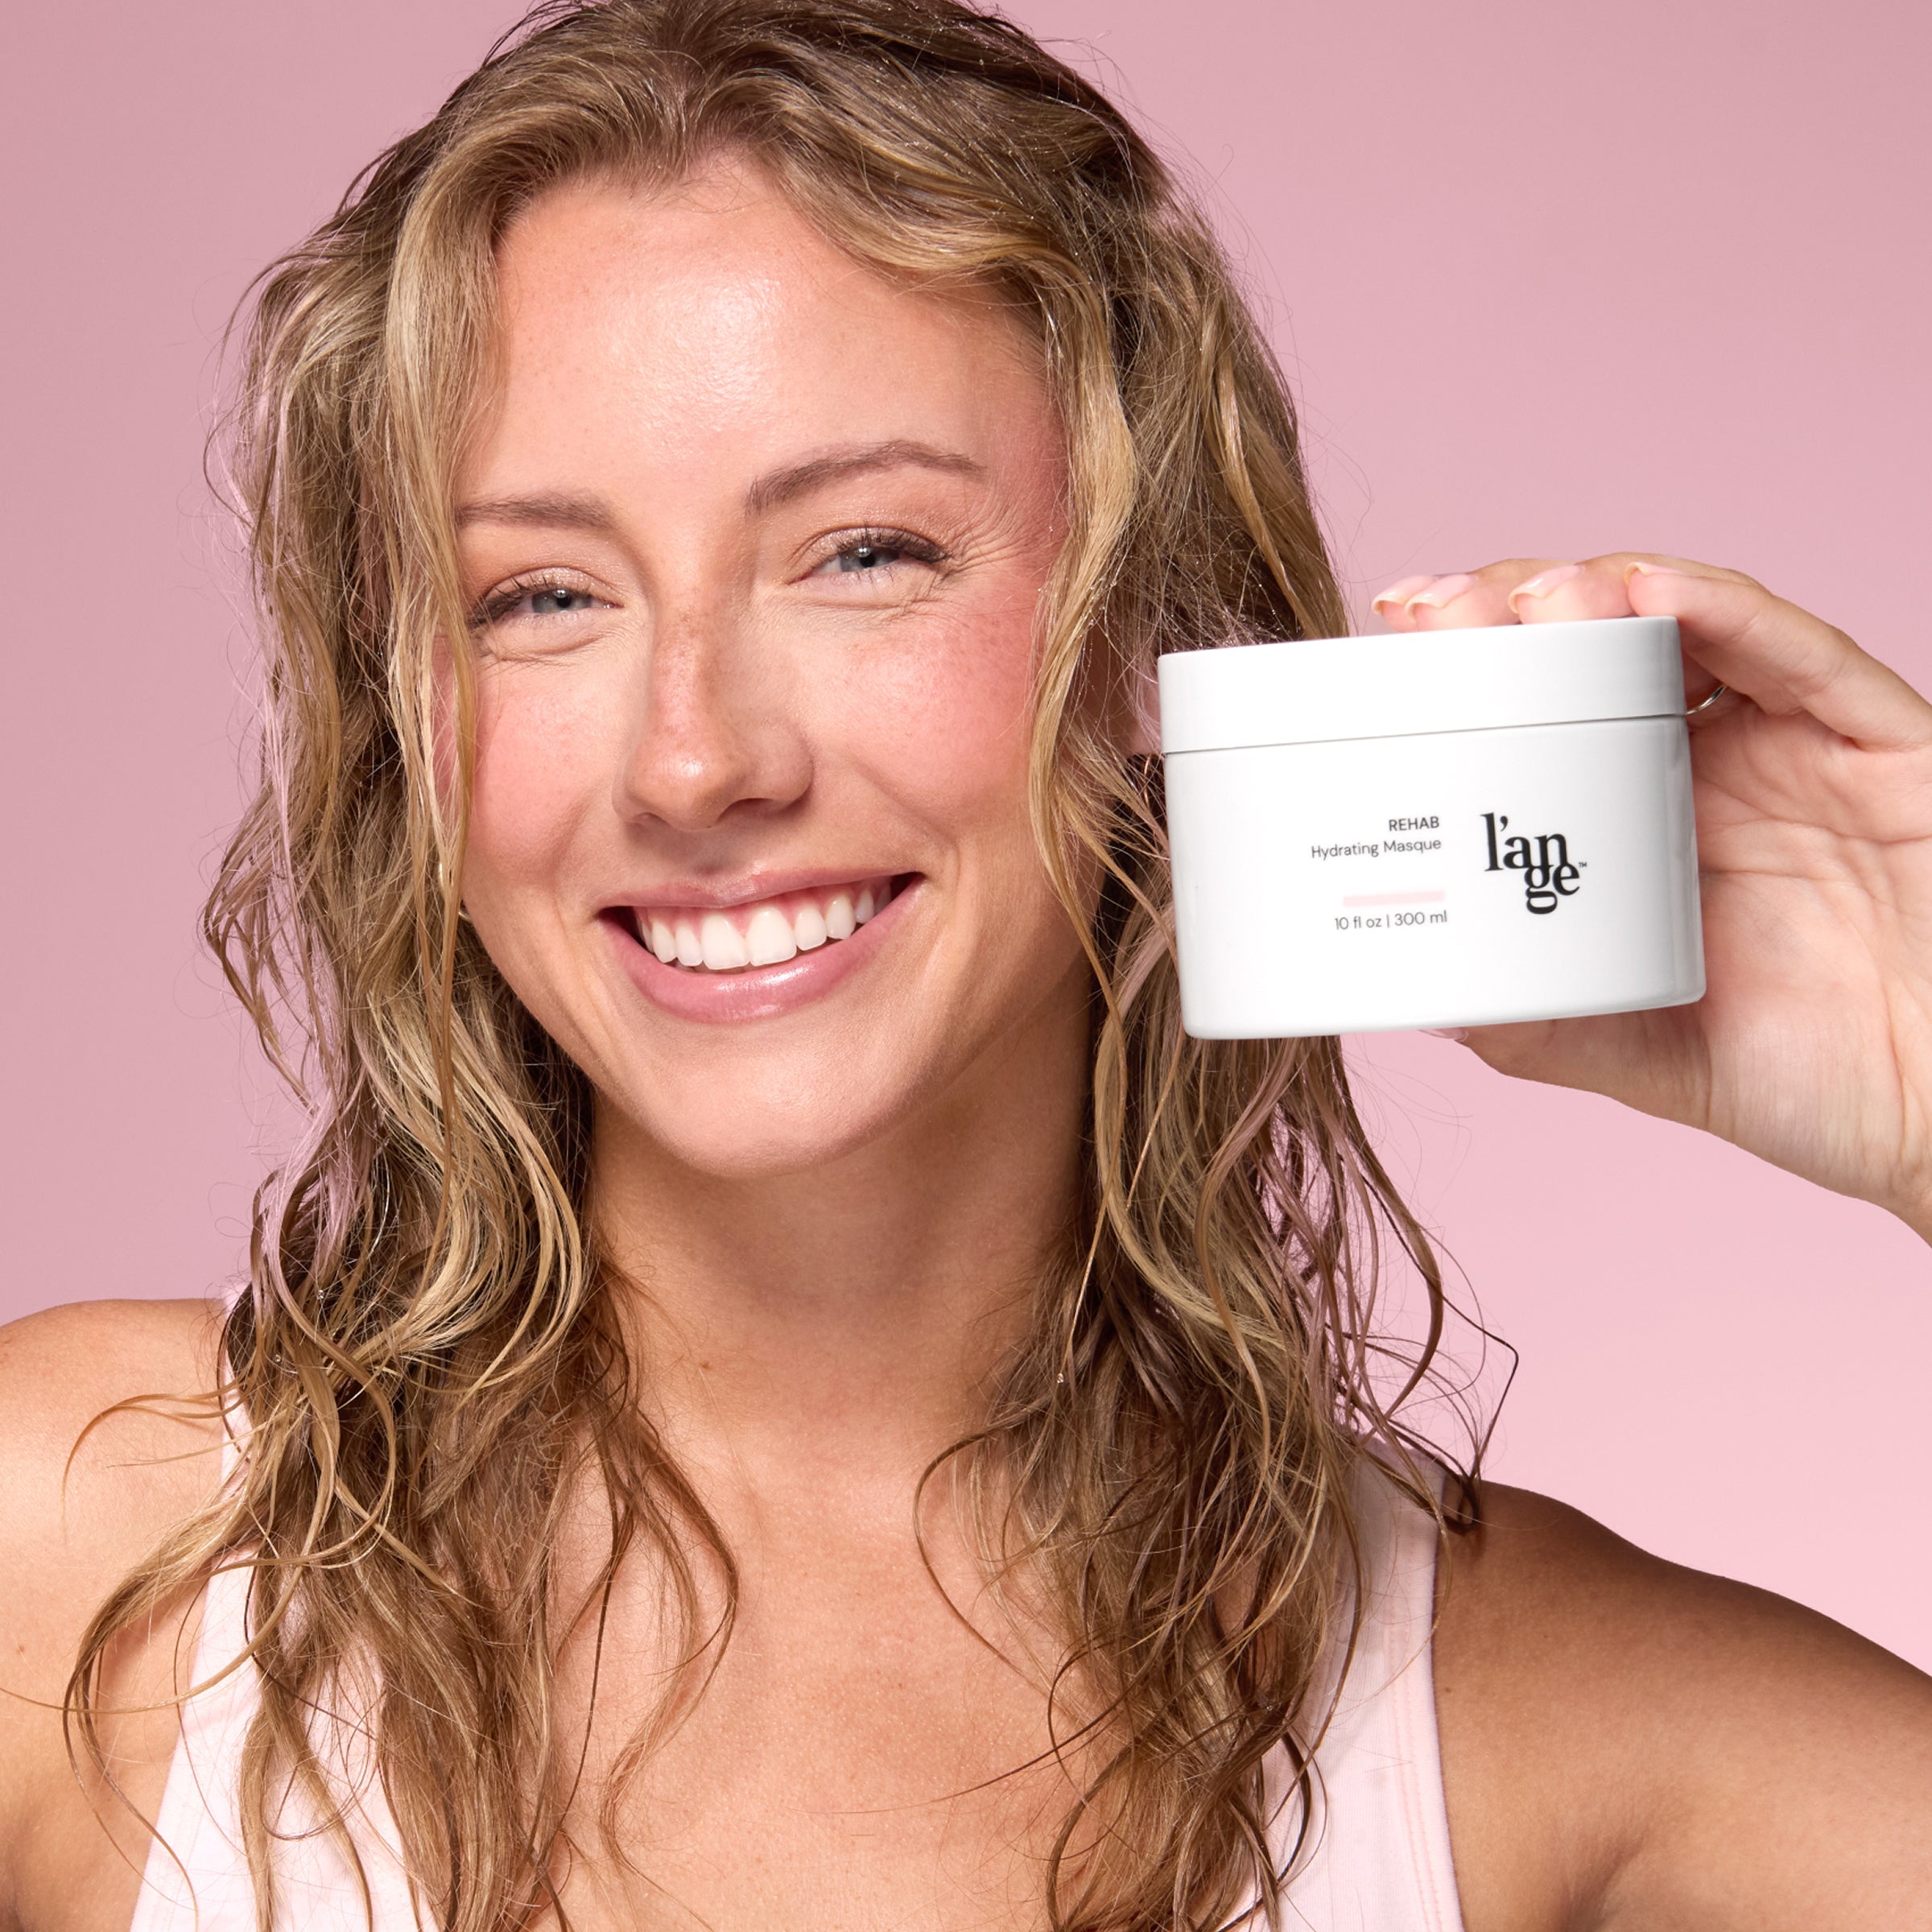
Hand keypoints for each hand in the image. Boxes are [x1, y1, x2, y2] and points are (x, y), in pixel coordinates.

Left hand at [1372, 557, 1931, 1240]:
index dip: (1471, 672)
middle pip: (1599, 646)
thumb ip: (1539, 1019)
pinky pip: (1795, 651)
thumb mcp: (1640, 1047)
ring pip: (1689, 622)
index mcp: (1649, 818)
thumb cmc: (1808, 1075)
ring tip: (1515, 595)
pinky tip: (1643, 591)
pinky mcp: (1877, 738)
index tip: (1391, 650)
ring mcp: (1794, 741)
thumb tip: (1426, 997)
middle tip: (1424, 612)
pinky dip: (1718, 611)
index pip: (1548, 710)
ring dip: (1596, 590)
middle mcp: (1715, 762)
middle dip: (1507, 612)